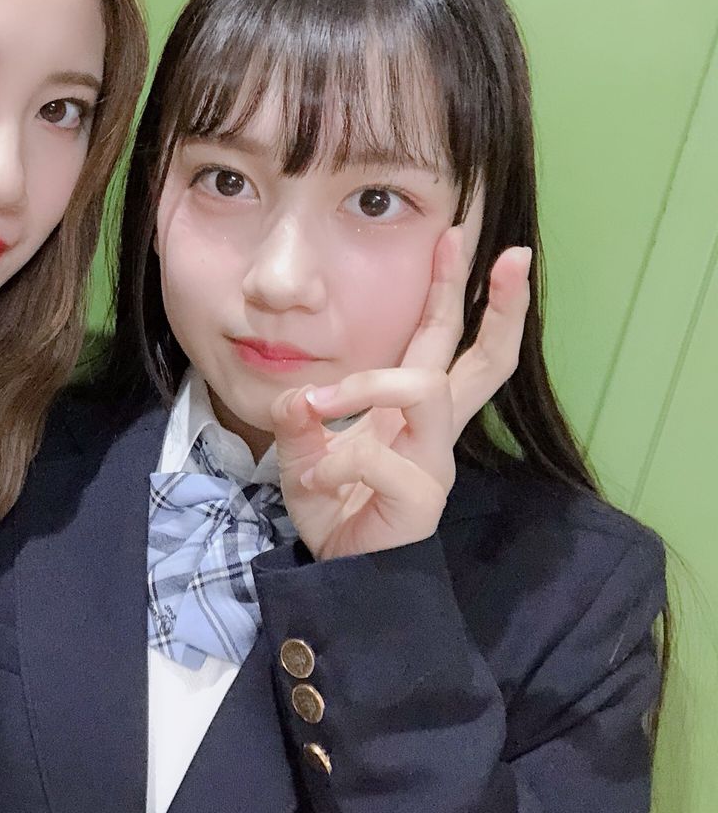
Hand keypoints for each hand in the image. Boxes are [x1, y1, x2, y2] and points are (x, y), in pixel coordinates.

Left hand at [272, 227, 531, 560]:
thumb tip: (301, 395)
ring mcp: (433, 463)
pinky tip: (313, 480)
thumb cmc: (332, 509)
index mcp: (410, 410)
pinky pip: (379, 460)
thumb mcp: (301, 455)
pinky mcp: (422, 499)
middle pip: (482, 359)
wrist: (341, 577)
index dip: (458, 291)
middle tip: (512, 254)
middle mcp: (433, 431)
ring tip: (319, 403)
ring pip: (425, 390)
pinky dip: (334, 463)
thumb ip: (302, 421)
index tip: (462, 235)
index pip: (444, 341)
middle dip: (497, 303)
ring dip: (367, 385)